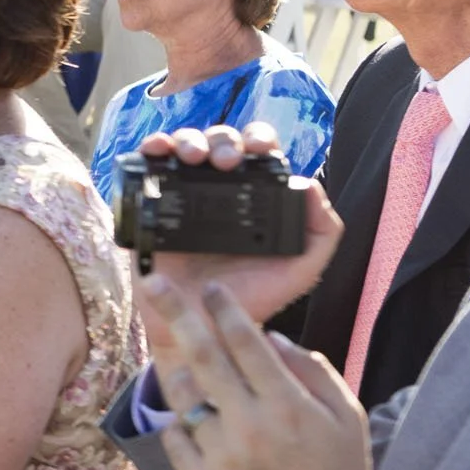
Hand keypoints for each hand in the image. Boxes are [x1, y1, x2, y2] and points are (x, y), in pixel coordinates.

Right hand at [130, 124, 342, 351]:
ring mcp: (183, 198)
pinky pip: (147, 169)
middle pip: (219, 144)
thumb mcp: (300, 269)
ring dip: (189, 141)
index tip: (259, 150)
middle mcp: (219, 192)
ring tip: (192, 157)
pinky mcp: (152, 208)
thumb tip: (311, 184)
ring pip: (183, 148)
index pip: (257, 153)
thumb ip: (323, 233)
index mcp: (255, 197)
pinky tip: (157, 151)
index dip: (258, 140)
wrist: (204, 329)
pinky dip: (150, 150)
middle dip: (223, 141)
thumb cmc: (253, 299)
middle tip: (225, 161)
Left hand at [141, 276, 400, 469]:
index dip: (225, 309)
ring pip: (184, 395)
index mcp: (288, 407)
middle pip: (202, 355)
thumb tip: (272, 337)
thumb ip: (313, 371)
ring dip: (180, 371)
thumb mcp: (346, 419)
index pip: (246, 342)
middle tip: (153, 282)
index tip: (211, 288)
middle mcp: (249, 428)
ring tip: (185, 364)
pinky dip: (184, 421)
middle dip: (176, 312)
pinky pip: (176, 436)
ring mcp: (219, 457)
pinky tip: (201, 420)